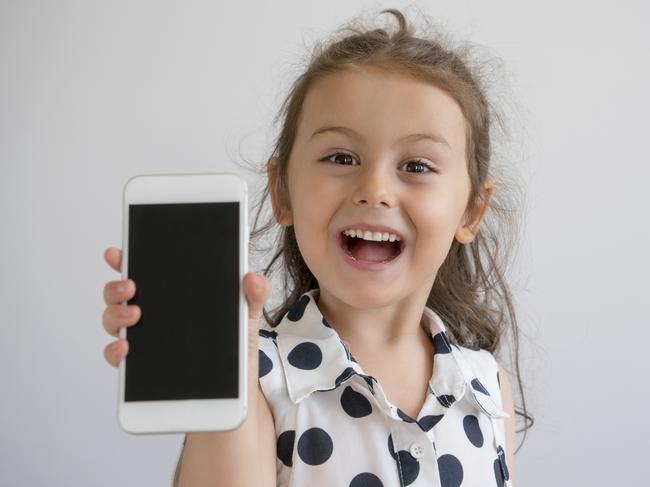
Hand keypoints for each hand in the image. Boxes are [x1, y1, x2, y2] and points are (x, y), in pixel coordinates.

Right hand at [101, 247, 272, 372]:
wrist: (236, 391)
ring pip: (114, 320)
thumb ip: (253, 294)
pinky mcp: (141, 367)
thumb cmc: (235, 346)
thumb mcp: (247, 314)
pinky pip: (117, 357)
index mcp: (175, 294)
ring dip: (116, 314)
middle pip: (121, 293)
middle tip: (130, 286)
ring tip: (133, 314)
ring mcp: (144, 339)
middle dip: (117, 286)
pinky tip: (125, 347)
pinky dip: (114, 351)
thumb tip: (253, 278)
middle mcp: (153, 313)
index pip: (145, 270)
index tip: (118, 252)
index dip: (127, 258)